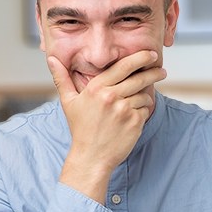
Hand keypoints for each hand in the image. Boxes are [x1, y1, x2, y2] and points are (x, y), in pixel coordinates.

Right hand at [47, 51, 166, 202]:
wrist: (91, 157)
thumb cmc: (81, 128)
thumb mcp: (68, 102)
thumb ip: (61, 78)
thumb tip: (51, 58)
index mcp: (97, 88)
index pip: (123, 66)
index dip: (140, 58)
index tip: (151, 54)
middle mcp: (111, 97)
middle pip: (140, 78)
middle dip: (154, 72)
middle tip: (161, 70)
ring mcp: (124, 110)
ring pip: (145, 95)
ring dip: (146, 96)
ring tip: (141, 100)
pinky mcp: (135, 123)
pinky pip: (146, 110)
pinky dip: (144, 110)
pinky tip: (134, 115)